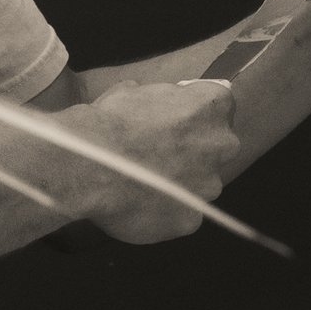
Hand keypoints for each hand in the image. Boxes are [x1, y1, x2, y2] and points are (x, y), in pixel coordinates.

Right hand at [74, 79, 238, 245]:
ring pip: (201, 183)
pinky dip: (166, 210)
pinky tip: (139, 204)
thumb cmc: (109, 123)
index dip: (195, 112)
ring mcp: (209, 186)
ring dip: (181, 182)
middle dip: (194, 148)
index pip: (219, 103)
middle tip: (158, 151)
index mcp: (212, 105)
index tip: (176, 119)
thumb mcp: (133, 90)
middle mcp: (221, 145)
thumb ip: (161, 99)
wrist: (89, 166)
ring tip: (144, 182)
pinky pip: (183, 214)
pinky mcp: (192, 220)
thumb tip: (158, 106)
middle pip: (217, 145)